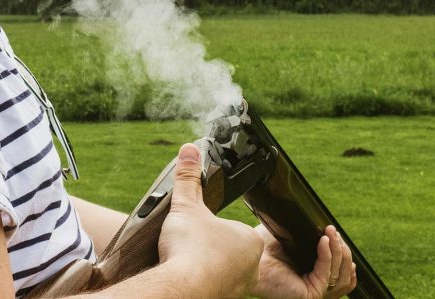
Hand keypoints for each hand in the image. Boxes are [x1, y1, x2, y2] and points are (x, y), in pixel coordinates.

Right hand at [158, 143, 262, 298]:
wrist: (182, 287)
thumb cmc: (190, 248)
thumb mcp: (187, 206)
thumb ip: (189, 178)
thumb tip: (189, 150)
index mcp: (249, 241)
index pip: (234, 229)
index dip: (214, 227)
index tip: (199, 229)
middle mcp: (252, 266)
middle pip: (231, 249)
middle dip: (213, 246)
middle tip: (193, 243)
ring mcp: (240, 287)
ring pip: (225, 269)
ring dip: (209, 265)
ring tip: (190, 260)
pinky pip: (216, 286)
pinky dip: (204, 281)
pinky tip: (190, 276)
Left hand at [251, 224, 356, 298]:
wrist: (249, 258)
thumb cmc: (264, 248)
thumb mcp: (290, 237)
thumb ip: (305, 233)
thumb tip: (320, 222)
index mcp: (312, 272)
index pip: (338, 267)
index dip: (342, 251)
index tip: (335, 231)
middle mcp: (315, 283)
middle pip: (343, 270)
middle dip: (342, 249)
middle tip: (333, 230)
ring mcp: (314, 290)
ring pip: (339, 273)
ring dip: (338, 251)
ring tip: (331, 233)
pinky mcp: (311, 292)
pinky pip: (326, 272)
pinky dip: (327, 254)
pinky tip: (323, 240)